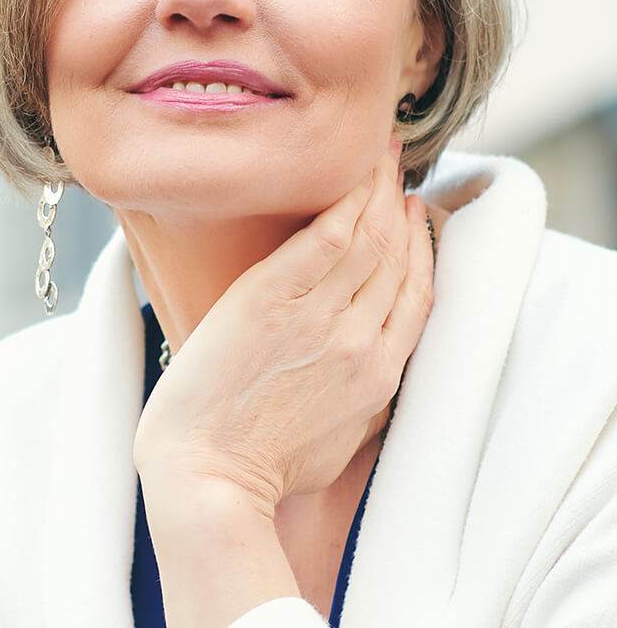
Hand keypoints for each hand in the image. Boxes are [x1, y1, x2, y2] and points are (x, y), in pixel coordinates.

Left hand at [132, 141, 434, 519]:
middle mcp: (362, 339)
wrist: (209, 476)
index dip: (421, 248)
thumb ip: (368, 398)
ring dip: (380, 188)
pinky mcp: (272, 296)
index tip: (417, 217)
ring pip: (368, 236)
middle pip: (397, 256)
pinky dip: (345, 199)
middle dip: (402, 205)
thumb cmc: (265, 468)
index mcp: (380, 376)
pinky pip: (324, 235)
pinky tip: (353, 172)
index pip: (417, 294)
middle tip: (401, 171)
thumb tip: (374, 365)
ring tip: (382, 154)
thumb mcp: (342, 443)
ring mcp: (320, 316)